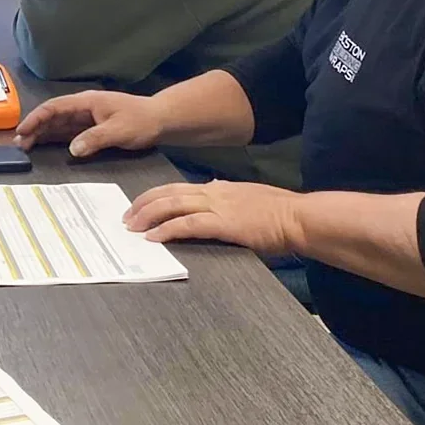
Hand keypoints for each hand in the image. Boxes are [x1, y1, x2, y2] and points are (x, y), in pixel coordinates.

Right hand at [14, 90, 161, 156]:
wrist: (161, 120)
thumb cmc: (141, 121)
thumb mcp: (119, 130)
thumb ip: (95, 139)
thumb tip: (72, 149)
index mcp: (87, 102)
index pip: (55, 107)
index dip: (36, 118)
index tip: (23, 130)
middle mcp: (83, 108)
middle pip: (52, 116)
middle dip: (34, 128)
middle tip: (19, 144)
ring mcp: (86, 117)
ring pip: (58, 124)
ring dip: (41, 134)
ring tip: (26, 146)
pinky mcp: (91, 127)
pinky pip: (67, 132)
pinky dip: (54, 138)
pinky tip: (44, 146)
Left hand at [124, 180, 303, 257]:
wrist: (299, 218)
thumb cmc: (279, 212)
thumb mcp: (247, 196)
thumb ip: (227, 195)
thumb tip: (213, 189)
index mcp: (218, 187)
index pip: (177, 187)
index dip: (154, 195)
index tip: (138, 205)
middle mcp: (213, 192)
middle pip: (167, 193)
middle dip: (143, 204)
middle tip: (126, 217)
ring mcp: (218, 206)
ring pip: (172, 205)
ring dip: (148, 216)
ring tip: (133, 228)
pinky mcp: (224, 223)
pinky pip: (188, 225)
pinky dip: (168, 230)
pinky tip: (155, 238)